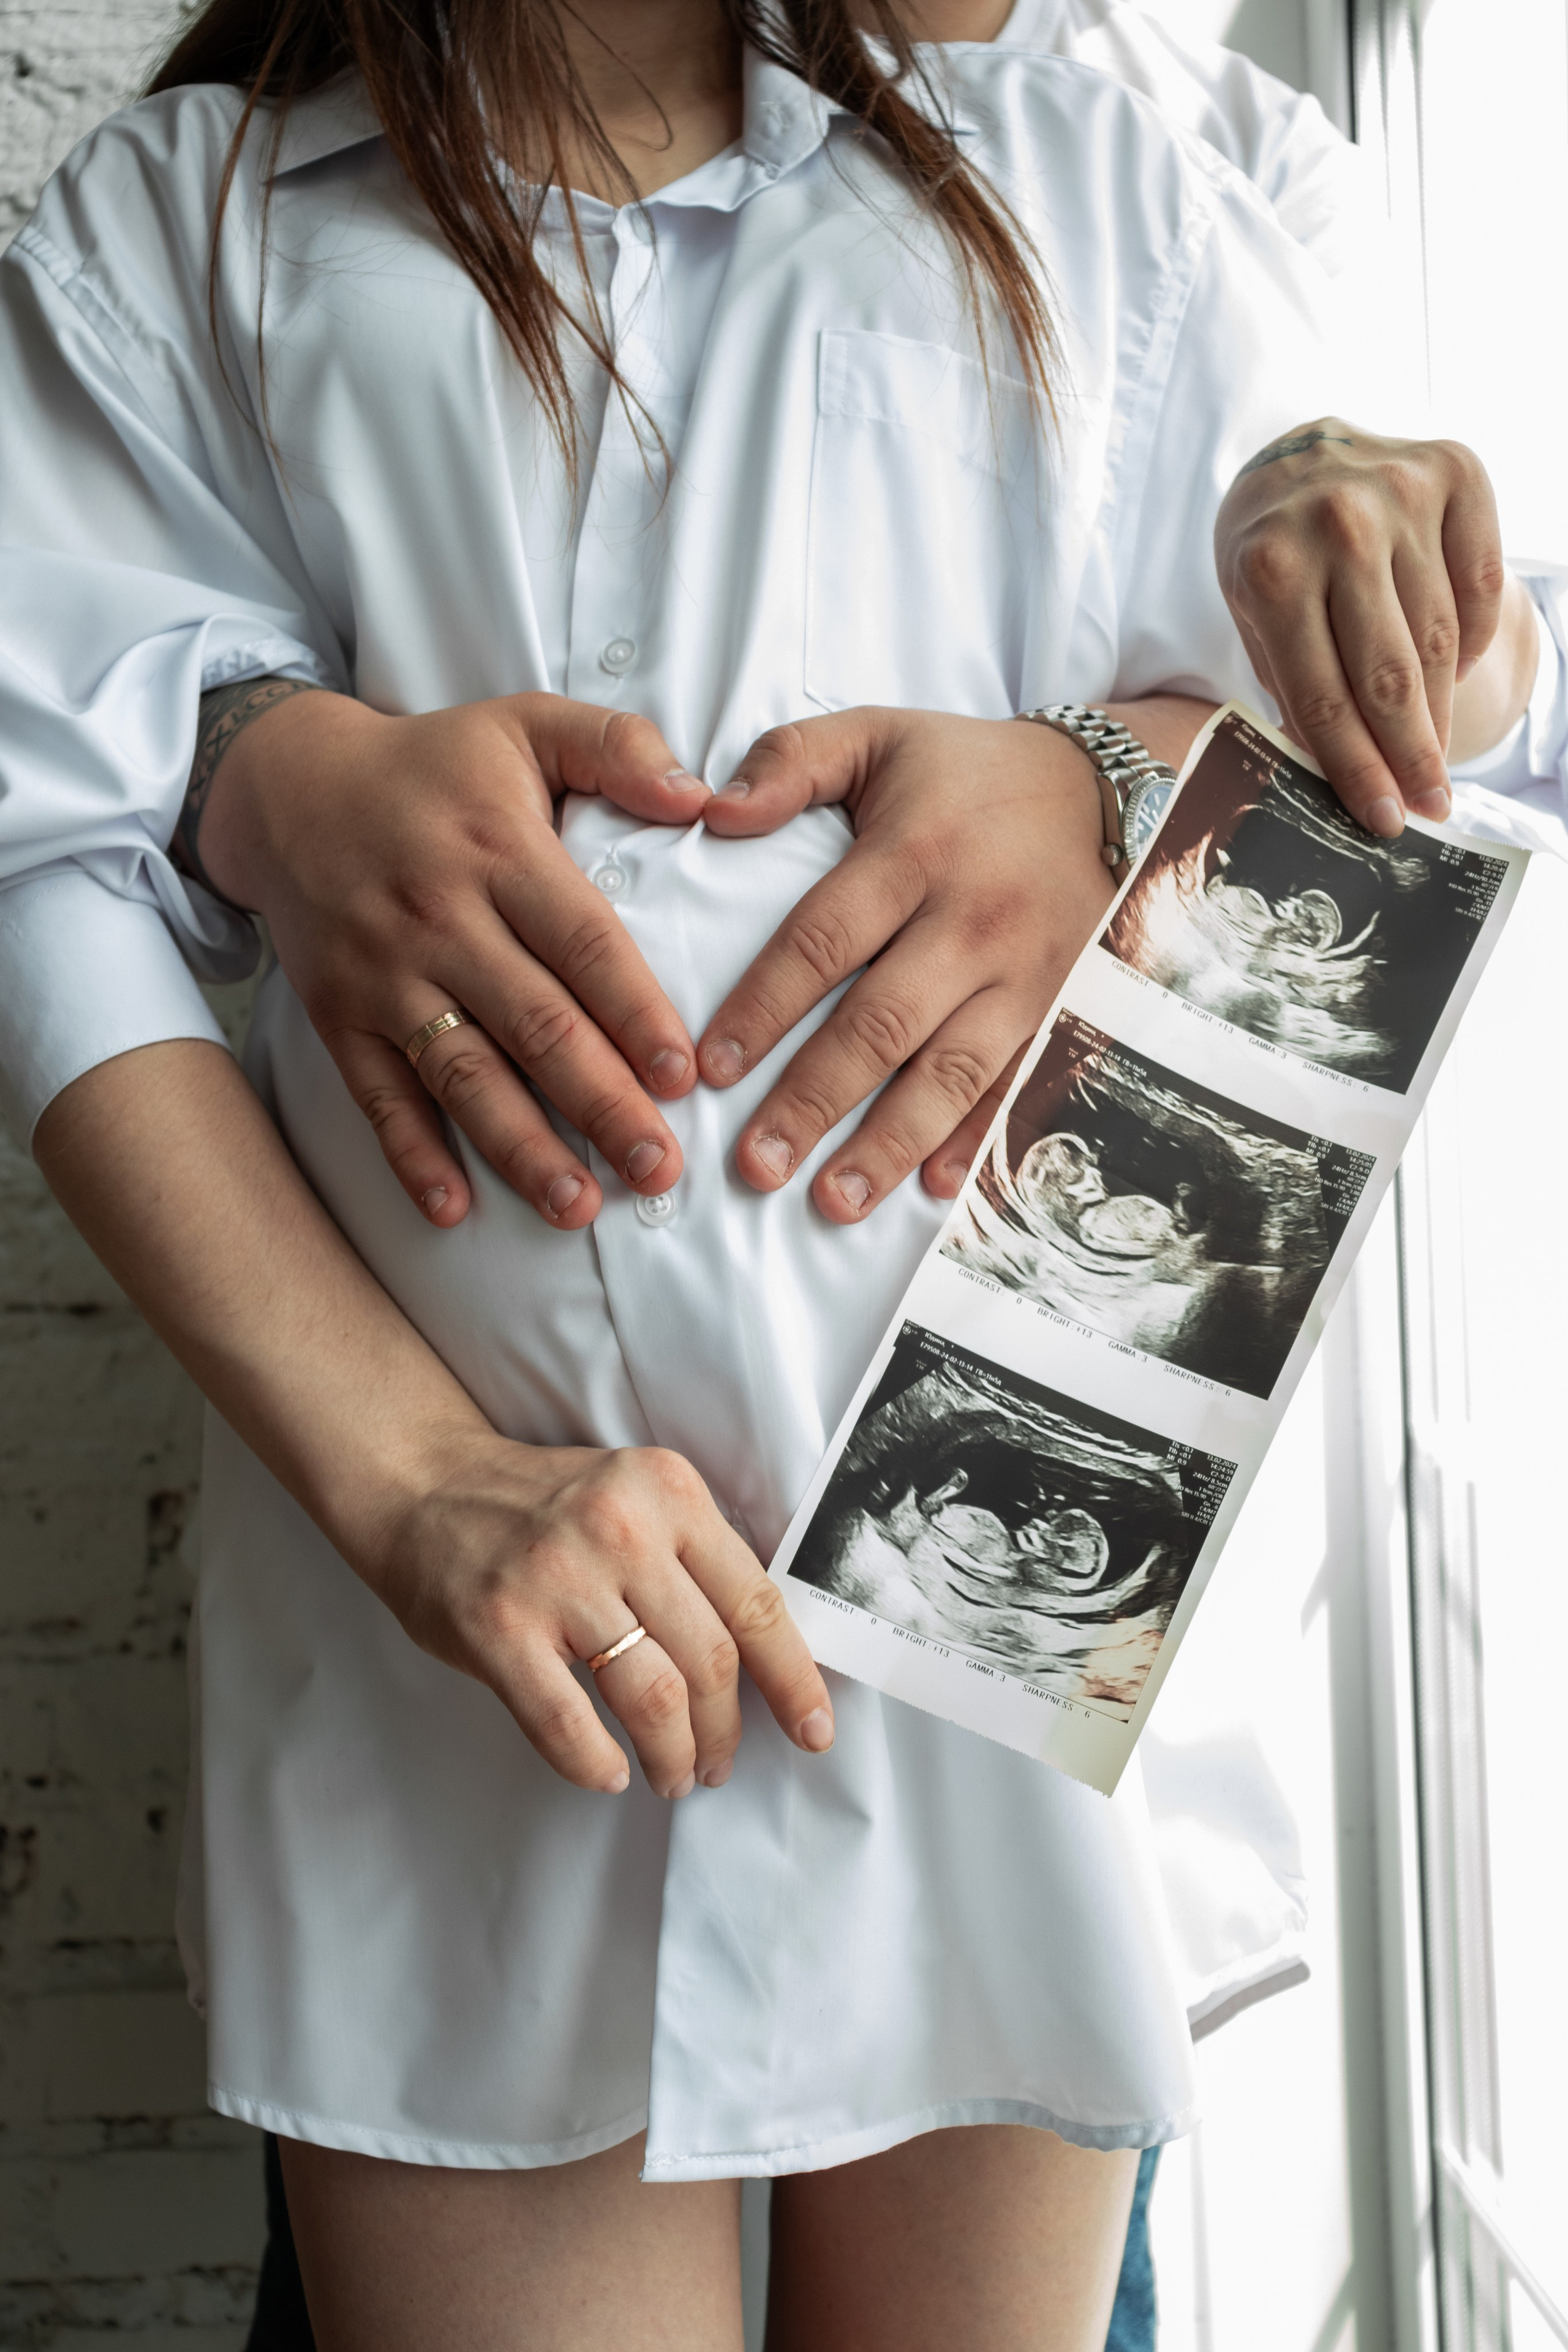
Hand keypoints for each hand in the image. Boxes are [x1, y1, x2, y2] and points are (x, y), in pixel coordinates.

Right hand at [193, 685, 712, 1228]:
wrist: (288, 787)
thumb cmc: (435, 766)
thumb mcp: (524, 722)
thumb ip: (617, 746)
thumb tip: (701, 795)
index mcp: (500, 851)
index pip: (581, 943)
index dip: (634, 1012)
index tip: (683, 1076)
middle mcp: (440, 919)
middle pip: (534, 1025)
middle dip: (601, 1106)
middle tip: (659, 1170)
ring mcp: (385, 976)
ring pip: (463, 1075)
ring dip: (521, 1149)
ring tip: (579, 1208)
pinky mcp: (339, 1017)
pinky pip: (377, 1097)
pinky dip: (412, 1156)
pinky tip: (455, 1211)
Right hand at [373, 1431, 834, 1797]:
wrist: (425, 1485)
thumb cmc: (541, 1506)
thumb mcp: (636, 1497)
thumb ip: (693, 1560)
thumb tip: (762, 1660)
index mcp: (669, 1493)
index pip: (755, 1601)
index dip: (792, 1678)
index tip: (813, 1730)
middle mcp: (620, 1530)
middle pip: (708, 1660)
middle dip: (725, 1732)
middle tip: (718, 1764)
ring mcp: (557, 1580)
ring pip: (651, 1698)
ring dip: (671, 1755)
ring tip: (672, 1776)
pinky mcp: (499, 1627)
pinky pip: (567, 1723)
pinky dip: (595, 1764)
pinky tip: (607, 1774)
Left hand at [693, 704, 1200, 1221]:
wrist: (1104, 786)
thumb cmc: (965, 773)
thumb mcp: (877, 736)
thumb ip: (790, 761)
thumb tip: (713, 810)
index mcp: (915, 852)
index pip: (824, 939)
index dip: (765, 1007)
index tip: (712, 1067)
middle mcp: (974, 920)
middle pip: (883, 1024)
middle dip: (814, 1101)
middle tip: (755, 1166)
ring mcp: (1028, 973)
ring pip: (952, 1072)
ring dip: (890, 1144)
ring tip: (832, 1201)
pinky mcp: (1066, 1006)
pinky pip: (1020, 1084)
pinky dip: (979, 1141)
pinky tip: (934, 1190)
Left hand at [1214, 421, 1530, 834]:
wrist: (1294, 458)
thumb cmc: (1270, 559)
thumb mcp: (1255, 625)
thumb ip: (1298, 693)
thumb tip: (1354, 781)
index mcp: (1272, 570)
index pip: (1325, 698)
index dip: (1360, 769)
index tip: (1388, 821)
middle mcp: (1339, 524)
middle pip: (1390, 675)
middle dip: (1412, 755)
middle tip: (1430, 806)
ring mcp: (1402, 492)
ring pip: (1440, 637)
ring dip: (1441, 708)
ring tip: (1434, 751)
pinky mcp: (1455, 472)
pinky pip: (1481, 586)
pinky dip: (1472, 639)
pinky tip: (1453, 670)